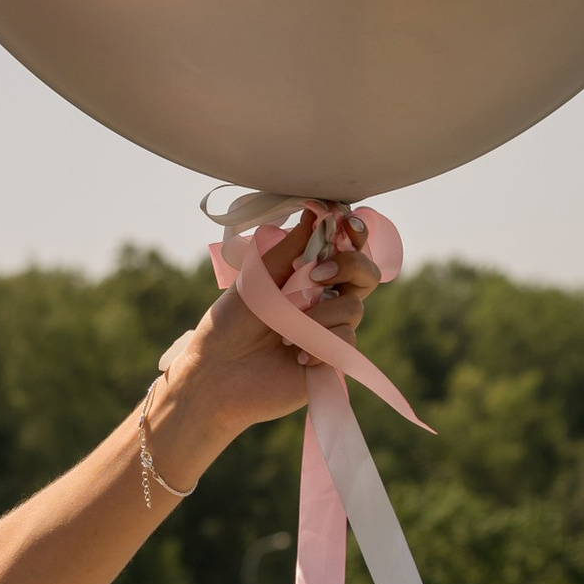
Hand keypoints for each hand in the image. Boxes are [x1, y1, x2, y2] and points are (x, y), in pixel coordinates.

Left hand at [173, 206, 380, 441]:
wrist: (216, 373)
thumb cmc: (229, 325)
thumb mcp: (257, 278)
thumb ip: (290, 248)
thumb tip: (315, 210)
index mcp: (307, 278)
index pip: (345, 250)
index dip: (355, 234)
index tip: (346, 224)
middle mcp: (324, 302)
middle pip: (366, 274)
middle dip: (350, 265)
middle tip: (315, 275)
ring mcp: (330, 332)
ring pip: (353, 307)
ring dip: (319, 314)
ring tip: (283, 331)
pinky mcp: (333, 362)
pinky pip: (346, 341)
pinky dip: (318, 345)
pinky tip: (293, 355)